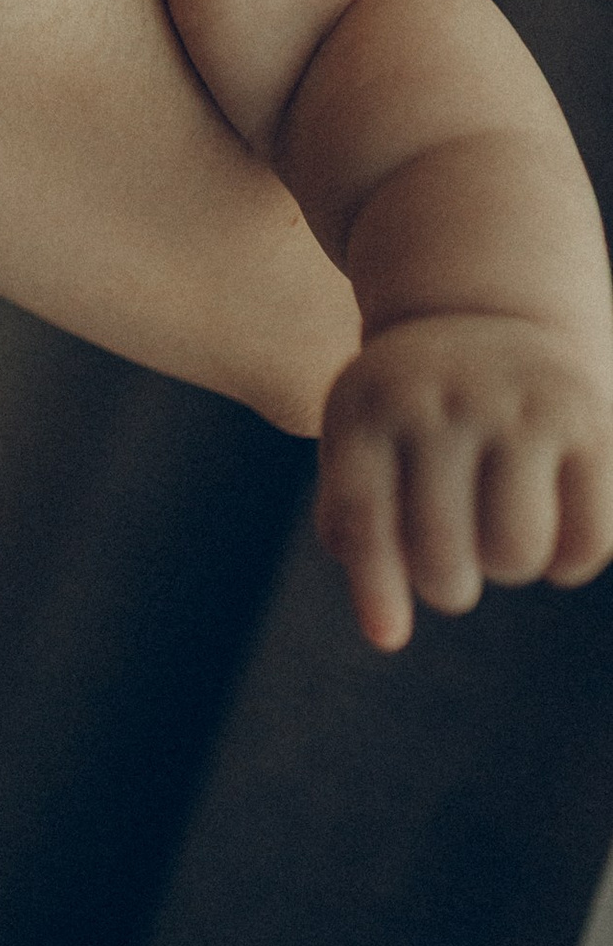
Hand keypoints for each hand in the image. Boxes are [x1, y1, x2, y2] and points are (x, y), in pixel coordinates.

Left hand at [313, 312, 612, 650]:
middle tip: (451, 561)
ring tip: (497, 531)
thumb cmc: (411, 406)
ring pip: (516, 553)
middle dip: (447, 583)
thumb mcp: (364, 438)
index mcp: (369, 404)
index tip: (388, 639)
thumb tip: (386, 635)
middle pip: (443, 554)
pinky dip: (570, 561)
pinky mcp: (588, 419)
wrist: (489, 306)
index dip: (375, 584)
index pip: (364, 512)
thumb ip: (356, 527)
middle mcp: (442, 397)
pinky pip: (587, 540)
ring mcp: (518, 404)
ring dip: (509, 567)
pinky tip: (554, 528)